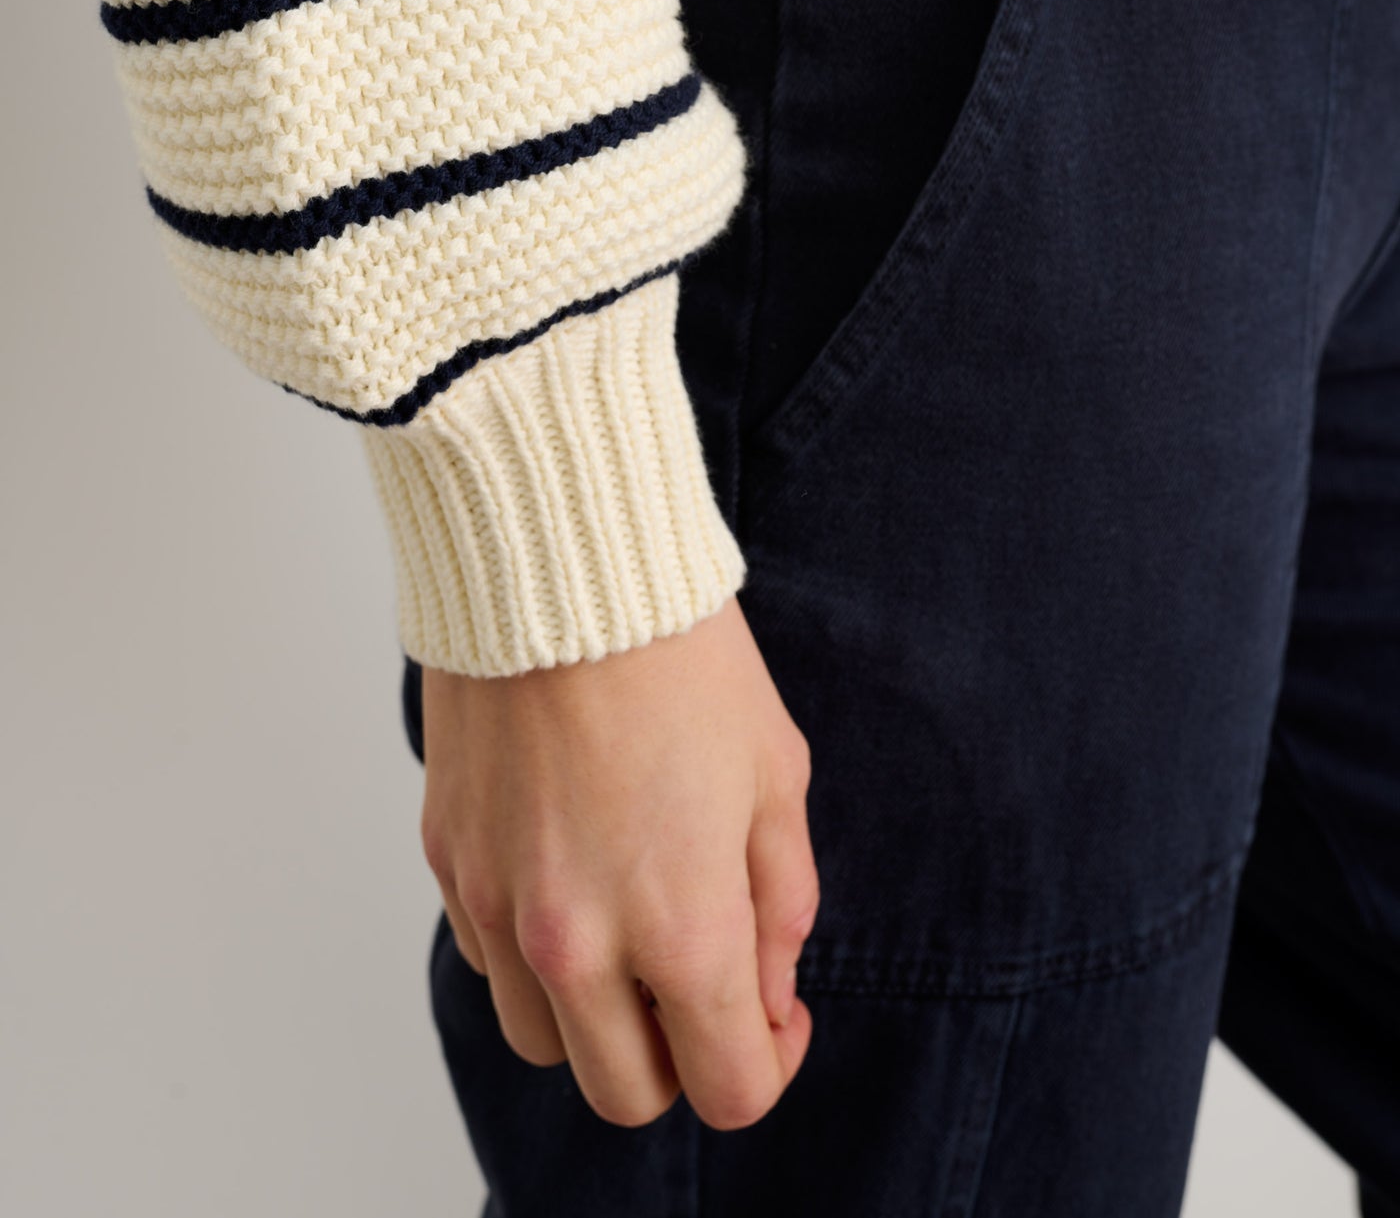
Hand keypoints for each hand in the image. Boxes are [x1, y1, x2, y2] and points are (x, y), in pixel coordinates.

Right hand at [419, 594, 818, 1129]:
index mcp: (681, 927)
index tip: (775, 1010)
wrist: (558, 563)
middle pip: (626, 1094)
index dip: (771, 1063)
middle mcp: (577, 942)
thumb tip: (766, 988)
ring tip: (630, 920)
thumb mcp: (774, 773)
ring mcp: (499, 906)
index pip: (729, 1090)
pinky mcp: (449, 861)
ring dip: (596, 1013)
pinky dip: (533, 949)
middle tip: (705, 978)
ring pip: (545, 1041)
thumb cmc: (680, 655)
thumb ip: (781, 902)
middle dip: (680, 1057)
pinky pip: (490, 958)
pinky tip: (571, 869)